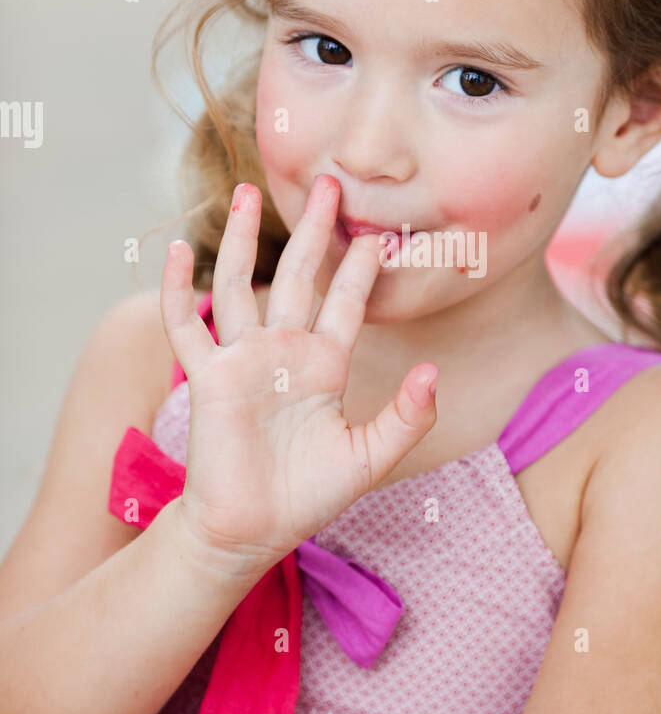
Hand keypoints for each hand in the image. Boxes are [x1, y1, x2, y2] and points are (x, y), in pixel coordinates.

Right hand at [160, 174, 437, 570]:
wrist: (253, 530)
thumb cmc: (309, 496)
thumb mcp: (371, 457)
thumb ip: (408, 418)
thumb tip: (433, 372)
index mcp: (325, 365)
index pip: (347, 303)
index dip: (361, 269)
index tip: (379, 234)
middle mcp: (284, 351)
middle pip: (299, 275)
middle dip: (313, 230)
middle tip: (328, 182)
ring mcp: (243, 360)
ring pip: (239, 284)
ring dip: (239, 238)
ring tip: (244, 191)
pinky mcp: (208, 378)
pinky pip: (187, 326)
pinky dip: (179, 290)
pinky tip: (174, 252)